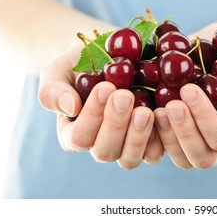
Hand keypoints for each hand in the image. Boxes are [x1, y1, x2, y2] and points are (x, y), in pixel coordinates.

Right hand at [38, 47, 163, 168]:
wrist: (111, 56)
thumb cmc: (81, 65)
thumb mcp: (59, 71)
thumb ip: (53, 90)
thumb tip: (70, 107)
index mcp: (75, 133)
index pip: (78, 137)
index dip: (92, 116)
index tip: (105, 87)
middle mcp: (100, 144)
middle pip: (105, 151)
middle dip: (115, 124)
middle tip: (125, 95)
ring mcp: (126, 146)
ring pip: (130, 158)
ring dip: (138, 136)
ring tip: (145, 111)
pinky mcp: (150, 142)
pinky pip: (155, 152)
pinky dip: (161, 136)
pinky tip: (163, 113)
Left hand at [154, 47, 216, 169]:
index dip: (204, 118)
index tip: (188, 89)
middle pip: (203, 157)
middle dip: (185, 130)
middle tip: (172, 103)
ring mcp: (199, 142)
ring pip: (182, 159)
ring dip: (168, 135)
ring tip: (157, 109)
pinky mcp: (179, 136)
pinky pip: (165, 150)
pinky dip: (154, 135)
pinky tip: (146, 112)